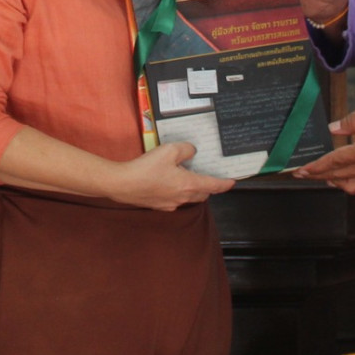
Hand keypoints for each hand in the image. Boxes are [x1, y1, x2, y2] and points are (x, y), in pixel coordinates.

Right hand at [107, 142, 235, 209]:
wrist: (122, 184)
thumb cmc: (146, 168)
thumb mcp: (169, 150)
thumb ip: (185, 149)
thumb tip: (192, 152)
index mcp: (189, 185)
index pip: (213, 186)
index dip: (224, 183)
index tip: (232, 181)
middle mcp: (182, 197)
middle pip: (203, 194)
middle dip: (209, 187)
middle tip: (209, 177)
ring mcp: (170, 204)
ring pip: (188, 198)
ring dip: (193, 190)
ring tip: (189, 178)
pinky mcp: (159, 205)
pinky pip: (174, 200)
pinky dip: (178, 193)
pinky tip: (169, 184)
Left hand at [292, 96, 354, 193]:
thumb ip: (354, 119)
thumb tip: (334, 128)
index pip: (337, 161)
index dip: (316, 166)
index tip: (300, 170)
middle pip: (339, 176)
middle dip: (317, 175)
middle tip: (299, 174)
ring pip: (351, 184)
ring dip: (332, 180)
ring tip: (317, 173)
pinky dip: (346, 179)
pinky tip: (340, 171)